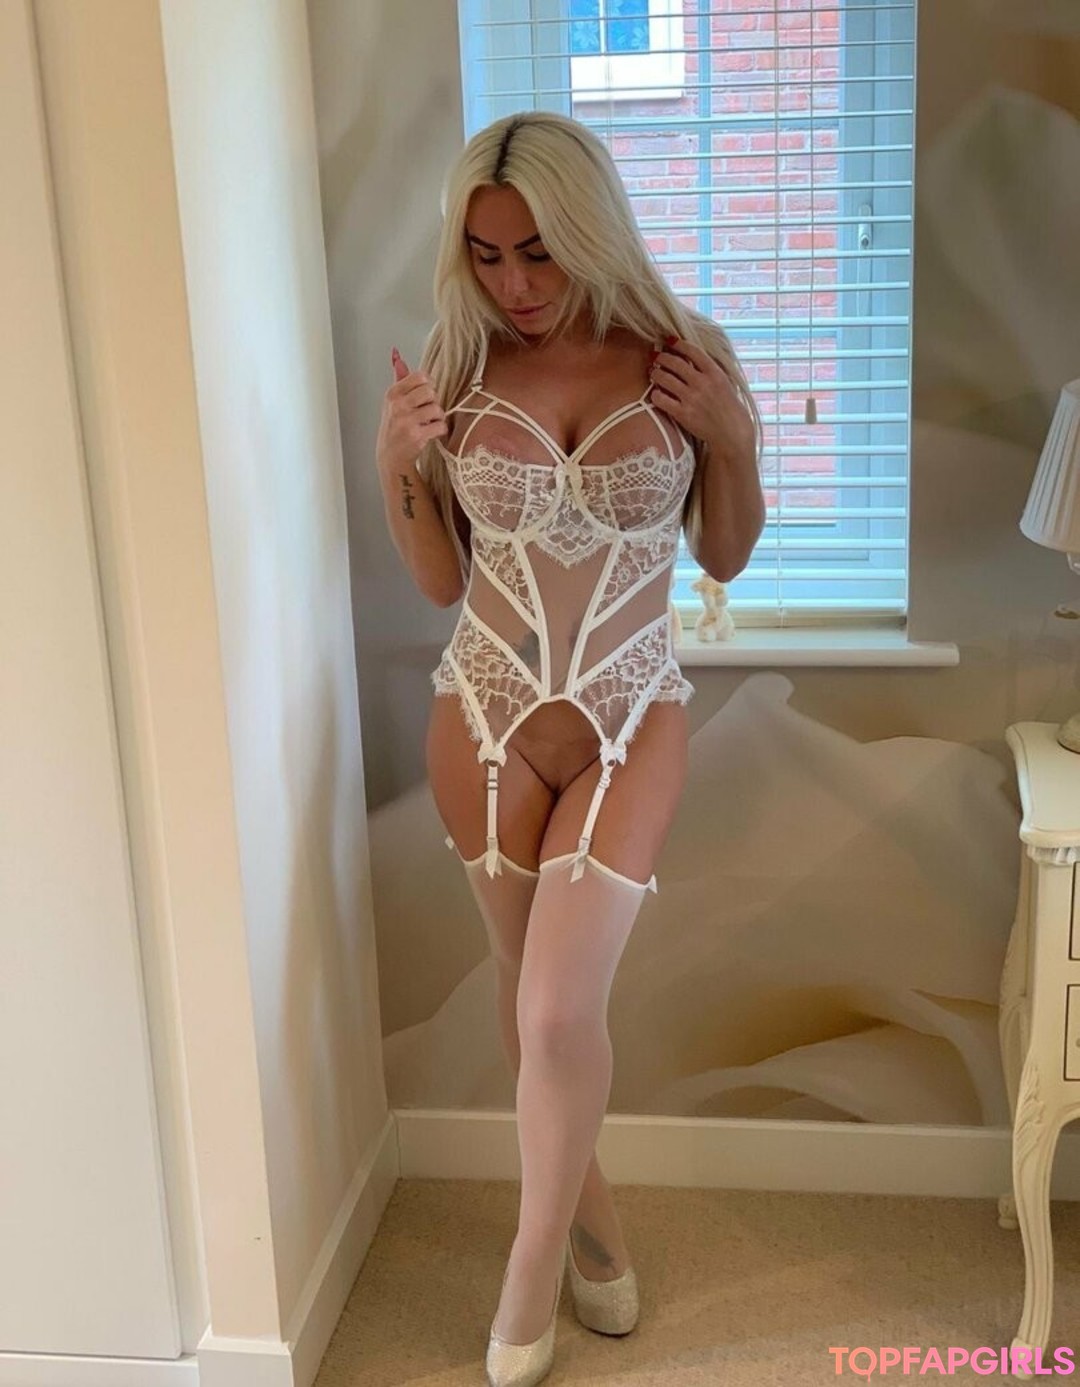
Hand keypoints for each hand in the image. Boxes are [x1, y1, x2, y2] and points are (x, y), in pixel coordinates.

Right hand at [375, 348, 447, 474]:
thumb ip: (399, 378)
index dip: (428, 385)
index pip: (421, 376)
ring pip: (437, 408)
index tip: (424, 395)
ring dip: (437, 417)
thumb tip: (397, 356)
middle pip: (431, 391)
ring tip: (428, 423)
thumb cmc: (394, 427)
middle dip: (433, 402)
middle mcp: (398, 405)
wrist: (391, 456)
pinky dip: (440, 430)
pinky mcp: (417, 436)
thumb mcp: (392, 401)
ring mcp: (407, 421)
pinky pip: (440, 426)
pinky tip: (431, 432)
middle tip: (426, 411)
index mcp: (393, 393)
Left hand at [648, 337, 754, 452]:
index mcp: (714, 373)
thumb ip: (710, 370)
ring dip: (655, 373)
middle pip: (675, 363)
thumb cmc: (729, 407)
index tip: (669, 340)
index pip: (693, 351)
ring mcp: (692, 398)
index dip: (678, 343)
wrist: (732, 433)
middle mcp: (702, 383)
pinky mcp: (683, 414)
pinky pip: (661, 399)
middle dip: (661, 357)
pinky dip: (655, 394)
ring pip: (664, 378)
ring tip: (653, 372)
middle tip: (655, 357)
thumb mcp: (725, 382)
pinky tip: (656, 394)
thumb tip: (693, 357)